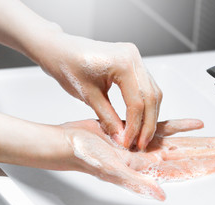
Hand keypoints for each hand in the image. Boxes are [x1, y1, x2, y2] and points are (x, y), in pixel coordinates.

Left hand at [36, 35, 161, 149]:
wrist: (60, 49)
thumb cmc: (68, 67)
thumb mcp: (88, 96)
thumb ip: (108, 118)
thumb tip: (123, 138)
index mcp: (122, 63)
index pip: (137, 102)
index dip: (135, 126)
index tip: (129, 143)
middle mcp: (134, 57)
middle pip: (151, 97)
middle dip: (147, 124)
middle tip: (141, 144)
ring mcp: (136, 58)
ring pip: (153, 92)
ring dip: (150, 115)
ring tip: (141, 136)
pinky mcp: (134, 62)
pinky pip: (147, 87)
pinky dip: (146, 105)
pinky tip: (140, 120)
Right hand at [62, 119, 214, 200]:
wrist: (71, 143)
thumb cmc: (85, 157)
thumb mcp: (109, 171)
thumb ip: (137, 184)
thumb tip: (161, 195)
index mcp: (149, 168)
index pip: (188, 168)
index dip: (210, 165)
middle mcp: (153, 157)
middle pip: (193, 156)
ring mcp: (149, 144)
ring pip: (185, 143)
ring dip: (205, 141)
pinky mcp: (141, 130)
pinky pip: (167, 128)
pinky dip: (182, 125)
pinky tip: (196, 123)